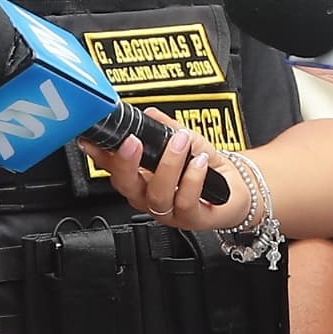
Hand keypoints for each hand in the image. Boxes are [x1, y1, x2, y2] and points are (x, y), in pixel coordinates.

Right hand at [99, 127, 232, 230]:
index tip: (94, 140)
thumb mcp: (186, 142)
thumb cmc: (208, 169)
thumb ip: (166, 128)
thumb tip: (149, 114)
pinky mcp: (192, 218)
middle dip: (125, 163)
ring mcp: (169, 211)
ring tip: (181, 142)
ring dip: (168, 165)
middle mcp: (149, 198)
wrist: (237, 190)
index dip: (99, 155)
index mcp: (141, 179)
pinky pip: (186, 201)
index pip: (113, 167)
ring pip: (157, 194)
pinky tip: (200, 162)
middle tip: (132, 141)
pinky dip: (192, 179)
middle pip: (126, 186)